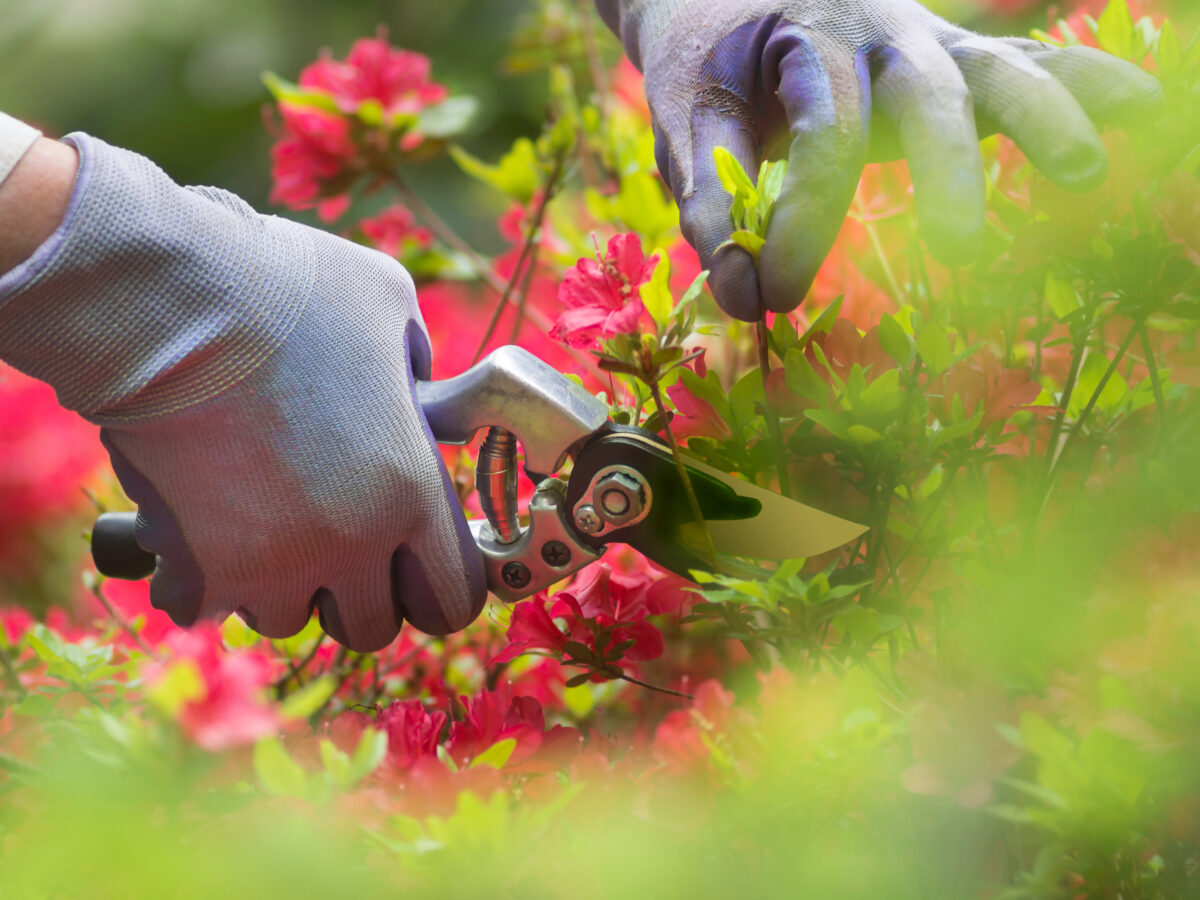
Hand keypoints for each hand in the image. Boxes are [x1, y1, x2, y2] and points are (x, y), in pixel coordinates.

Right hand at [0, 134, 485, 651]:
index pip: (453, 600)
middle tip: (334, 545)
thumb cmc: (288, 290)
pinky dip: (204, 580)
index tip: (416, 573)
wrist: (166, 302)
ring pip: (288, 619)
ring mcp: (272, 567)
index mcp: (412, 492)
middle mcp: (351, 545)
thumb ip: (420, 374)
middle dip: (356, 593)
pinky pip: (208, 610)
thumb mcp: (392, 308)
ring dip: (278, 582)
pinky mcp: (197, 572)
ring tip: (259, 518)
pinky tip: (201, 526)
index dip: (439, 589)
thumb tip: (419, 403)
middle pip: (372, 627)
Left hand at [597, 0, 1162, 319]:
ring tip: (1084, 174)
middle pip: (927, 95)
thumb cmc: (709, 58)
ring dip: (1045, 119)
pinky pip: (1026, 65)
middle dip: (948, 171)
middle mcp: (882, 30)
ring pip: (997, 71)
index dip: (803, 222)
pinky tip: (1140, 109)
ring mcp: (930, 39)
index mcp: (807, 39)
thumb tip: (741, 292)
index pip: (821, 136)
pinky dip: (1084, 82)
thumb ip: (710, 198)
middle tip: (959, 248)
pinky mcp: (956, 58)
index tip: (775, 296)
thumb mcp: (690, 115)